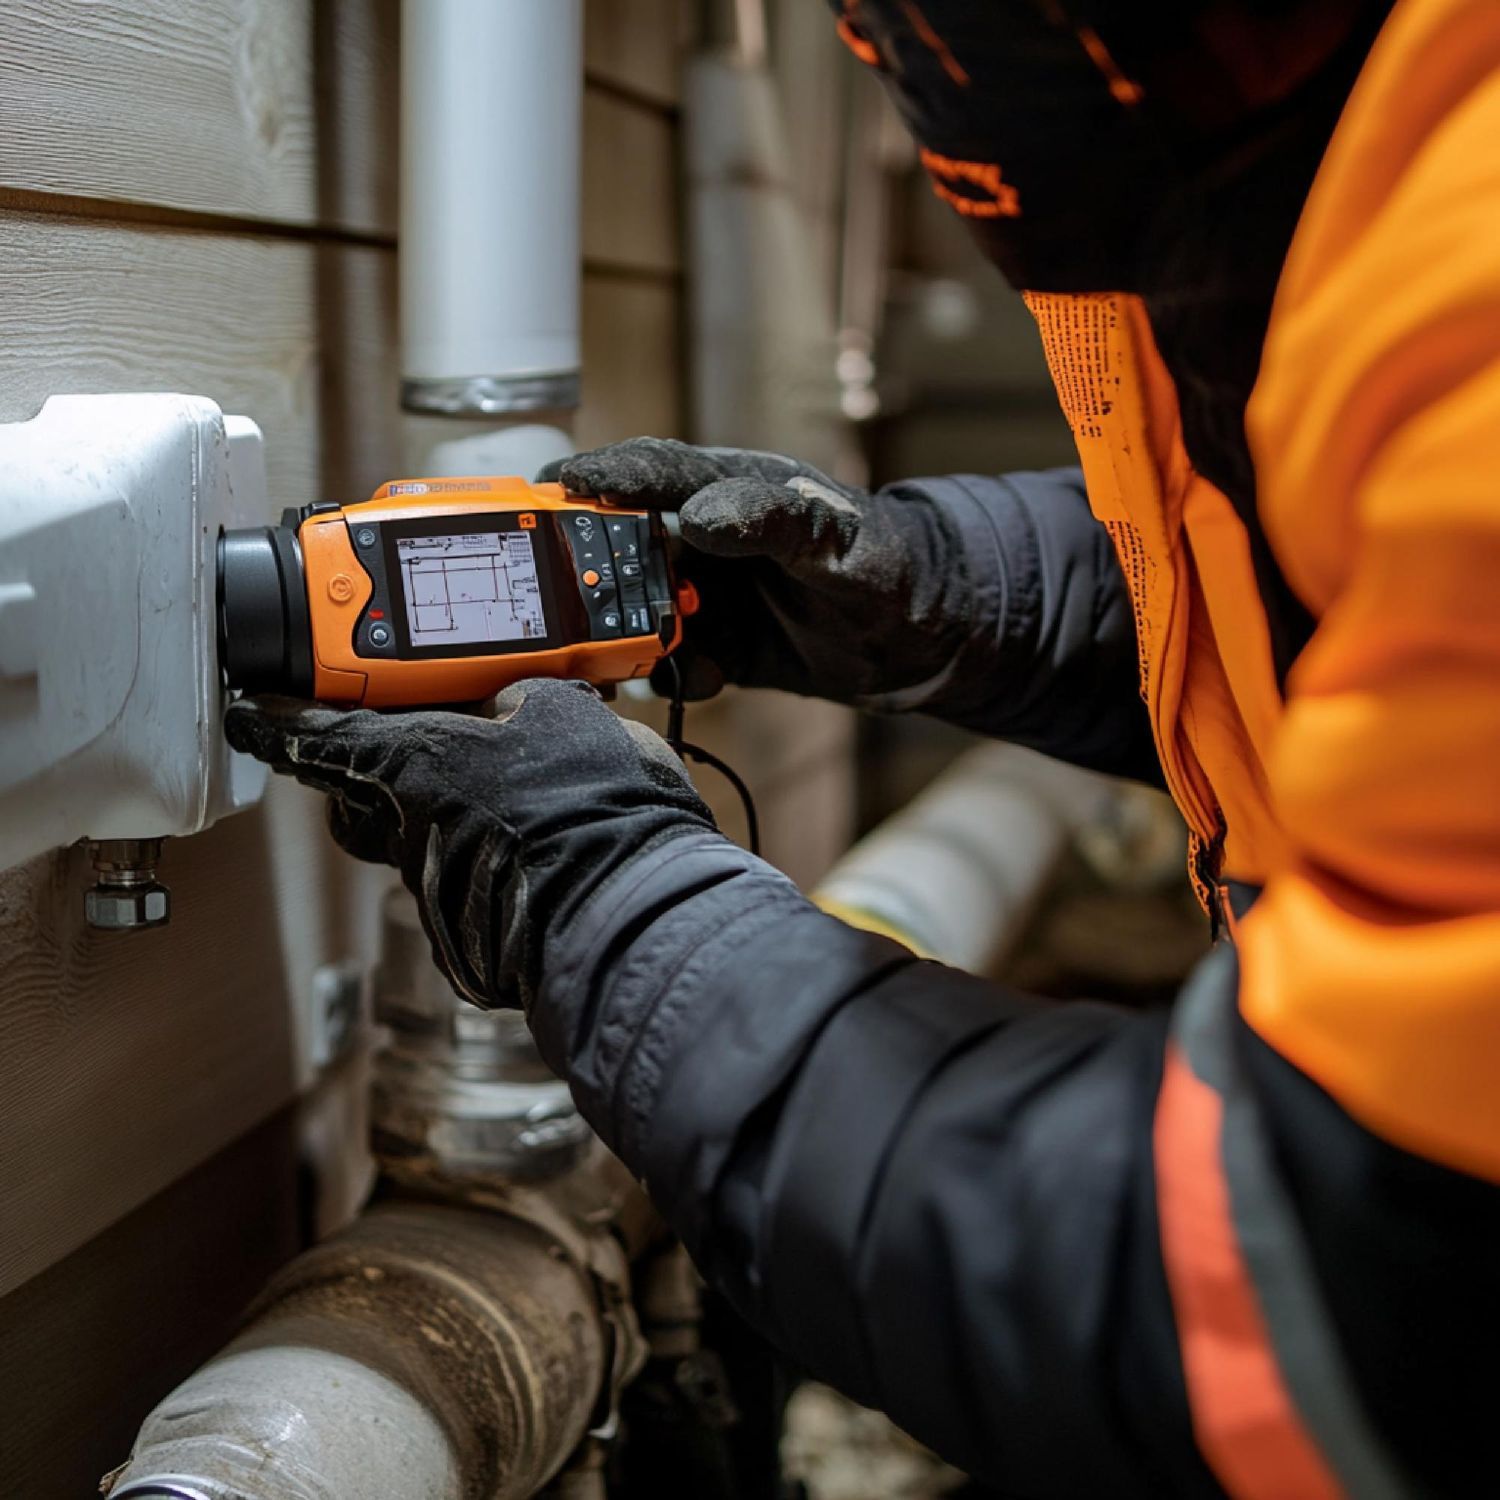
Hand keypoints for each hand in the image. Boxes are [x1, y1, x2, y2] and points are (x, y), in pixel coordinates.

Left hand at [223, 680, 714, 1008]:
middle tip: (401, 748)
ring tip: (497, 797)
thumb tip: (509, 702)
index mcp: (414, 760)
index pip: (321, 735)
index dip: (279, 722)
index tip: (249, 712)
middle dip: (365, 774)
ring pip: (411, 841)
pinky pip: (459, 879)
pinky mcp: (465, 932)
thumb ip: (520, 701)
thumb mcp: (565, 712)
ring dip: (439, 816)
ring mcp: (434, 883)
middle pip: (353, 799)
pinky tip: (532, 850)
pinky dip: (484, 860)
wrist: (629, 904)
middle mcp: (407, 826)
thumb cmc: (593, 803)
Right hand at [539, 438, 971, 702]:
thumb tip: (698, 515)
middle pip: (626, 546)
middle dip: (593, 571)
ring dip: (628, 635)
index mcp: (732, 489)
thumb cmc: (887, 563)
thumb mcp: (834, 536)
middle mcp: (710, 540)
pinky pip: (677, 664)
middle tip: (562, 595)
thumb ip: (771, 518)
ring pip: (641, 610)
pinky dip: (675, 677)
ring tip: (622, 655)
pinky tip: (699, 683)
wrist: (926, 641)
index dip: (602, 475)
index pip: (654, 473)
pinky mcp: (722, 648)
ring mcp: (711, 595)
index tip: (552, 481)